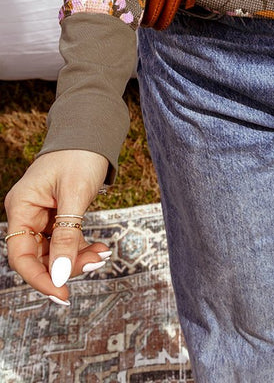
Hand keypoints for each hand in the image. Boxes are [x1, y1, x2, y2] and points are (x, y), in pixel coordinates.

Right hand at [4, 150, 112, 305]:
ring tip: (101, 254)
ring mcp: (41, 216)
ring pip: (54, 251)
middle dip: (65, 266)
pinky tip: (99, 248)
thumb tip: (61, 274)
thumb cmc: (80, 154)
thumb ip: (68, 235)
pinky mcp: (57, 215)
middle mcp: (27, 214)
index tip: (62, 294)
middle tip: (94, 264)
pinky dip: (81, 247)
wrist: (91, 130)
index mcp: (21, 208)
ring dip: (77, 258)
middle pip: (38, 256)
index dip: (40, 278)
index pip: (21, 256)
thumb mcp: (75, 194)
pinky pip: (65, 240)